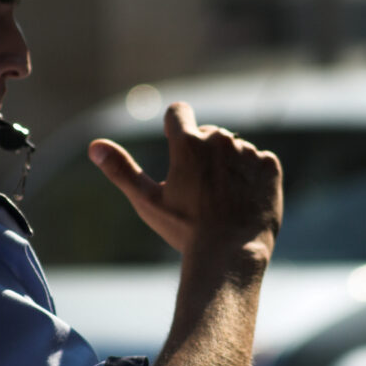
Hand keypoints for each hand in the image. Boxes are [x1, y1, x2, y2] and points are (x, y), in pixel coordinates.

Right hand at [88, 101, 282, 259]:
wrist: (231, 254)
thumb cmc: (184, 230)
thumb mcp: (147, 201)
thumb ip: (121, 170)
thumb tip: (94, 146)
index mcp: (188, 142)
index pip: (178, 111)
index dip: (174, 127)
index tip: (175, 146)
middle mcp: (220, 139)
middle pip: (208, 134)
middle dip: (203, 154)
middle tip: (200, 191)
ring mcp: (248, 152)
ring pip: (234, 149)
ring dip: (229, 166)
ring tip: (223, 199)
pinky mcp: (270, 166)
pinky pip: (259, 162)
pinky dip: (252, 176)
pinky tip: (244, 199)